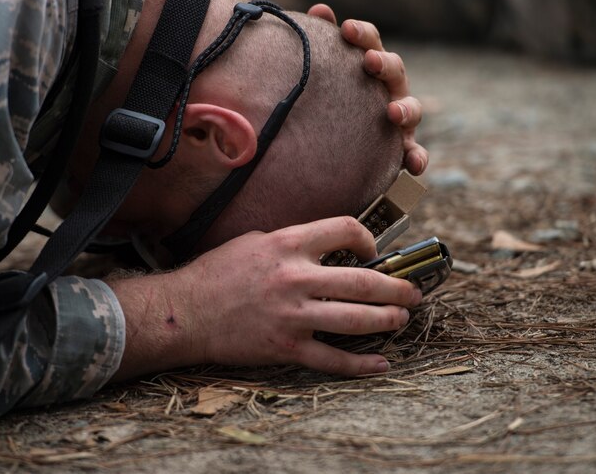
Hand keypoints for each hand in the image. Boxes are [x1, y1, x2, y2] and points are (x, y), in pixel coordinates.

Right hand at [108, 217, 421, 380]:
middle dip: (397, 288)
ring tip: (401, 320)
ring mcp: (292, 315)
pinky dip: (361, 364)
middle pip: (364, 281)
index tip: (373, 250)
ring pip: (357, 320)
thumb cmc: (215, 273)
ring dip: (387, 321)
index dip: (367, 239)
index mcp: (287, 244)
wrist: (184, 312)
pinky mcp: (285, 347)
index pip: (344, 230)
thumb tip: (324, 245)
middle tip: (412, 293)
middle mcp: (295, 278)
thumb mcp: (254, 241)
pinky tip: (380, 363)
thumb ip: (291, 242)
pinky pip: (332, 359)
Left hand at [307, 4, 428, 174]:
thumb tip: (319, 9)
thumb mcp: (330, 74)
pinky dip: (417, 158)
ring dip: (405, 109)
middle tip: (370, 61)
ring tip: (392, 112)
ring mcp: (401, 119)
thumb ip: (325, 43)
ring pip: (412, 110)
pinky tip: (414, 165)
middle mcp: (391, 89)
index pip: (371, 43)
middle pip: (395, 70)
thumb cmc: (337, 100)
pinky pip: (415, 154)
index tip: (345, 28)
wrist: (340, 148)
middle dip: (385, 64)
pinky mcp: (404, 149)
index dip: (362, 34)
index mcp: (372, 67)